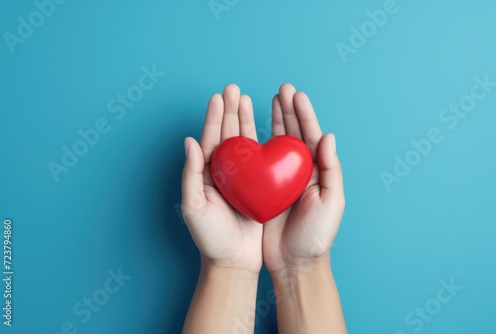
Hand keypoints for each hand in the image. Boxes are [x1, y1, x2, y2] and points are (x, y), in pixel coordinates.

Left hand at [181, 84, 262, 273]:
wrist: (234, 261)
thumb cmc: (210, 238)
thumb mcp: (194, 207)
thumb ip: (192, 174)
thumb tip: (190, 141)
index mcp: (207, 174)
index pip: (210, 139)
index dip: (213, 117)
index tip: (218, 96)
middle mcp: (224, 173)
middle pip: (227, 135)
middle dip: (229, 111)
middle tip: (233, 88)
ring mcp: (242, 178)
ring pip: (243, 142)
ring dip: (244, 120)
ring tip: (246, 98)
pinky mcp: (258, 186)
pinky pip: (260, 159)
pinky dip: (262, 141)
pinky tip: (266, 126)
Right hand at [262, 84, 344, 273]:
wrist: (294, 262)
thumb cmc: (317, 235)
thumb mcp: (332, 202)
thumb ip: (331, 169)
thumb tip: (329, 136)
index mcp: (317, 172)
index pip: (311, 136)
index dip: (304, 114)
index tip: (295, 94)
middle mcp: (299, 171)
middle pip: (293, 134)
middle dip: (288, 110)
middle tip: (281, 89)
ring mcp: (280, 178)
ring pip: (276, 143)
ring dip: (274, 120)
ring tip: (268, 99)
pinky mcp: (263, 188)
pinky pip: (259, 161)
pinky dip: (255, 144)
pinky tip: (250, 129)